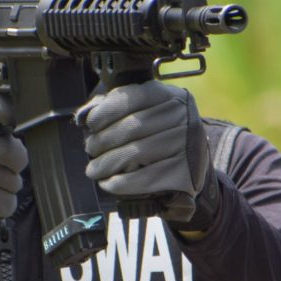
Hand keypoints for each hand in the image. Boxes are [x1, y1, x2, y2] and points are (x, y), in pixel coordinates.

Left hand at [78, 80, 211, 223]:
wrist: (195, 166)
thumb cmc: (162, 135)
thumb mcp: (149, 113)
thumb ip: (118, 109)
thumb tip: (84, 116)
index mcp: (171, 97)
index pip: (135, 97)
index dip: (107, 110)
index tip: (91, 124)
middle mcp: (182, 117)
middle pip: (132, 127)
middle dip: (103, 140)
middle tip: (90, 149)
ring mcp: (186, 145)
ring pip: (136, 153)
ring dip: (107, 163)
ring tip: (93, 169)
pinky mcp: (185, 172)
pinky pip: (145, 178)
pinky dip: (121, 182)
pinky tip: (108, 183)